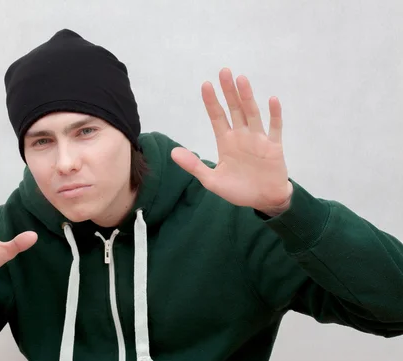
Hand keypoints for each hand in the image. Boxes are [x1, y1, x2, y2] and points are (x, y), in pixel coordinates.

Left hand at [171, 68, 292, 215]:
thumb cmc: (238, 189)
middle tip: (224, 71)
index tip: (205, 85)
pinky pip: (274, 128)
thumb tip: (173, 153)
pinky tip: (272, 100)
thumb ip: (194, 165)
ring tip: (242, 79)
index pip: (217, 117)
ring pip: (252, 114)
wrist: (263, 201)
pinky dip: (274, 115)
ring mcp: (258, 139)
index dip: (211, 101)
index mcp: (226, 142)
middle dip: (228, 91)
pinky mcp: (274, 147)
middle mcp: (241, 136)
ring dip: (247, 97)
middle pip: (234, 109)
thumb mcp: (211, 180)